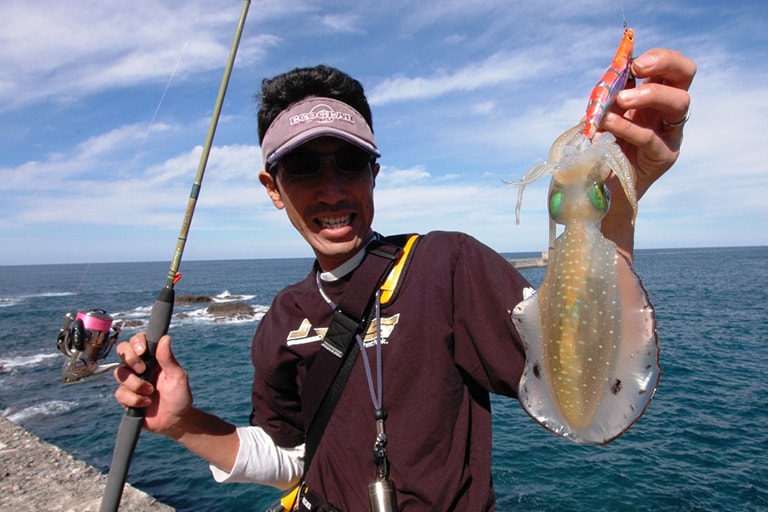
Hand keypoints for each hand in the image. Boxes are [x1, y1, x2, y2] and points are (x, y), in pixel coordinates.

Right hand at [114, 333, 191, 437]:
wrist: (175, 420)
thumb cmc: (180, 396)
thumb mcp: (178, 376)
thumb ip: (168, 359)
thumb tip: (165, 338)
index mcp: (153, 358)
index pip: (138, 340)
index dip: (136, 342)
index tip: (143, 351)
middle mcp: (140, 367)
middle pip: (122, 351)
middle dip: (130, 359)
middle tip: (143, 370)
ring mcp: (131, 382)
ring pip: (120, 373)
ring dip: (136, 384)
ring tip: (150, 392)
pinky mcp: (126, 397)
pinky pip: (120, 393)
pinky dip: (134, 399)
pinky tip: (146, 403)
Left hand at [604, 47, 696, 198]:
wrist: (599, 186)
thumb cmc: (600, 145)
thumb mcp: (602, 114)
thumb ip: (607, 96)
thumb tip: (611, 74)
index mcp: (655, 95)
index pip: (672, 66)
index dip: (659, 57)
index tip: (634, 61)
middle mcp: (668, 111)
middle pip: (686, 75)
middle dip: (664, 64)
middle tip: (637, 68)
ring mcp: (670, 134)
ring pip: (679, 103)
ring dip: (649, 93)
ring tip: (621, 98)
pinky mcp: (663, 157)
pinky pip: (650, 137)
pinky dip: (627, 127)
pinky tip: (607, 124)